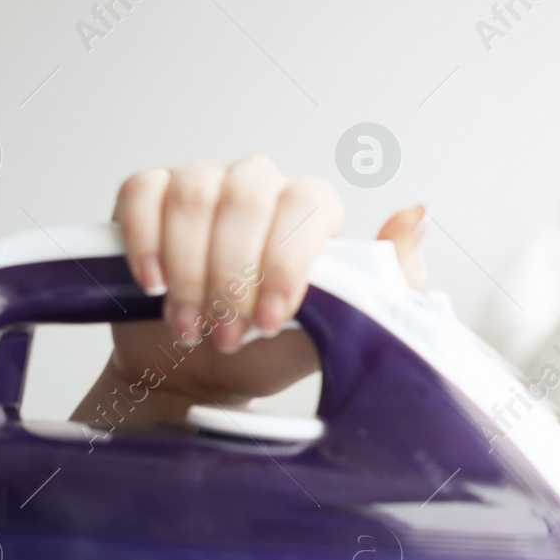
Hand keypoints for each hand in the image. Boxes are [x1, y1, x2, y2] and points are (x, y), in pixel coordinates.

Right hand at [71, 155, 427, 426]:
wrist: (193, 375)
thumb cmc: (265, 351)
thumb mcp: (333, 332)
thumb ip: (385, 282)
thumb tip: (416, 216)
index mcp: (309, 211)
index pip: (308, 205)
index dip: (287, 261)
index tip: (272, 319)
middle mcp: (259, 186)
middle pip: (248, 198)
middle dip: (234, 276)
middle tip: (228, 335)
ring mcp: (202, 184)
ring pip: (195, 195)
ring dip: (192, 271)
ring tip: (192, 326)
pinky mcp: (147, 195)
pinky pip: (143, 192)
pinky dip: (146, 241)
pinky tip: (155, 285)